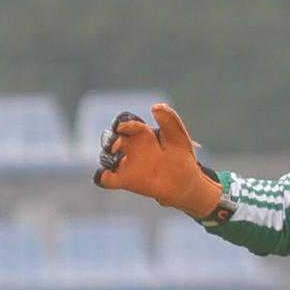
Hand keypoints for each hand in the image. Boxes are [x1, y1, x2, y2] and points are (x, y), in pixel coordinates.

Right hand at [92, 103, 225, 219]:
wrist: (186, 182)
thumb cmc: (181, 157)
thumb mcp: (179, 137)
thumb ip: (170, 121)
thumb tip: (155, 107)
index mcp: (141, 133)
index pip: (126, 123)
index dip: (123, 123)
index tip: (124, 127)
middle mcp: (131, 147)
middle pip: (110, 138)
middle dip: (109, 139)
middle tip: (117, 144)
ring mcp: (127, 164)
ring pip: (106, 157)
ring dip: (107, 156)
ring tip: (117, 159)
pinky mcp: (125, 180)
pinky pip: (107, 178)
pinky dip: (103, 177)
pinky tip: (108, 175)